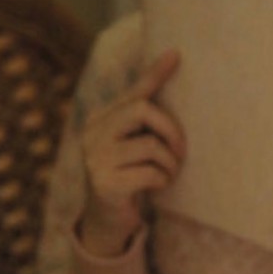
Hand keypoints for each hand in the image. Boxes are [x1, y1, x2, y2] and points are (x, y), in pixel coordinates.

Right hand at [79, 49, 185, 256]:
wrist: (107, 219)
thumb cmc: (129, 174)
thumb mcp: (134, 143)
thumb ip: (144, 119)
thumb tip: (171, 75)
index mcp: (100, 118)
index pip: (134, 92)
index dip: (156, 73)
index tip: (177, 54)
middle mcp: (92, 133)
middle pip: (143, 110)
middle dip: (171, 129)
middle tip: (180, 150)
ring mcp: (95, 159)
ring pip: (151, 145)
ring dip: (170, 162)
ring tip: (168, 173)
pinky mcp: (105, 184)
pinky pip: (151, 172)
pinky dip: (163, 180)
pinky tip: (158, 187)